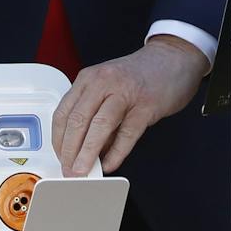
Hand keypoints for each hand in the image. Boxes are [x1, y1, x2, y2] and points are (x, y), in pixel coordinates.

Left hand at [51, 35, 209, 176]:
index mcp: (89, 79)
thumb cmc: (138, 76)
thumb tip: (82, 149)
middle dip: (70, 151)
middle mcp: (104, 82)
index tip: (60, 158)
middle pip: (78, 120)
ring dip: (87, 153)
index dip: (58, 140)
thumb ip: (94, 114)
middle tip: (69, 170)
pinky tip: (110, 164)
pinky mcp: (146, 105)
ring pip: (99, 126)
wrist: (172, 59)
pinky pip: (127, 133)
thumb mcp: (107, 87)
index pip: (64, 112)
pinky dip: (116, 153)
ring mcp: (126, 92)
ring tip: (83, 171)